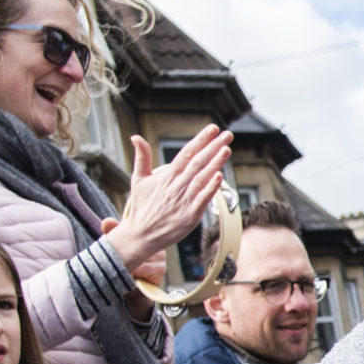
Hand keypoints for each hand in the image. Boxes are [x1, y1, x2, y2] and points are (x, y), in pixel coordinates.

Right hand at [103, 125, 232, 269]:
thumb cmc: (141, 207)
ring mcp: (184, 201)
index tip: (213, 129)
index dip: (200, 140)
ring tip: (227, 149)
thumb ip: (142, 158)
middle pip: (197, 162)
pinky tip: (220, 176)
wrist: (140, 235)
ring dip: (215, 163)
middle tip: (227, 134)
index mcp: (166, 176)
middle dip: (213, 147)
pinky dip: (211, 188)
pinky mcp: (190, 216)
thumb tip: (135, 136)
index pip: (186, 153)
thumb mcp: (138, 180)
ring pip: (202, 178)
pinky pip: (202, 199)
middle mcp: (176, 186)